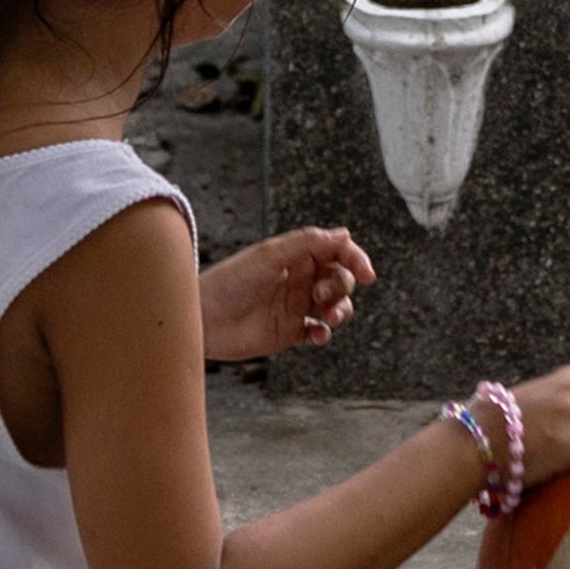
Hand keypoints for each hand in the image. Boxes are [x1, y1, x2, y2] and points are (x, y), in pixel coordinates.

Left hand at [201, 226, 373, 361]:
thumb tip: (344, 233)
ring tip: (328, 318)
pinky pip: (319, 332)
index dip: (355, 259)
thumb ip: (307, 243)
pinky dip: (325, 334)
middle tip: (319, 296)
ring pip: (336, 306)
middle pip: (340, 279)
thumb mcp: (269, 256)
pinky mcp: (290, 332)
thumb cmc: (228, 281)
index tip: (367, 273)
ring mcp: (296, 306)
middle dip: (340, 287)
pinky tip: (318, 335)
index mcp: (296, 255)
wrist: (202, 318)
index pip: (337, 252)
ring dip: (340, 311)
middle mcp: (299, 279)